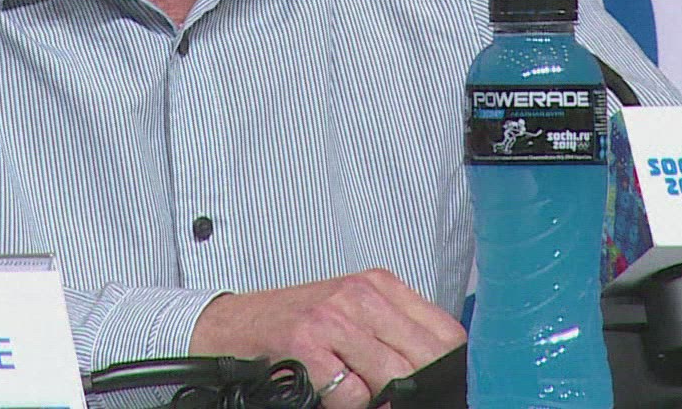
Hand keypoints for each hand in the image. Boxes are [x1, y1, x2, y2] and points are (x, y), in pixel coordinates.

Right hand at [188, 269, 465, 408]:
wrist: (233, 326)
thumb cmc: (298, 325)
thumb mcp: (354, 315)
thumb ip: (395, 334)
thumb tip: (439, 374)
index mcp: (379, 284)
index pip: (446, 333)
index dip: (448, 368)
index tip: (437, 385)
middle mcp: (359, 294)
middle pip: (425, 357)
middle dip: (416, 387)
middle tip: (395, 395)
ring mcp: (332, 317)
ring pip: (394, 376)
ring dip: (380, 396)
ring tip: (355, 389)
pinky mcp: (306, 343)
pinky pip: (353, 394)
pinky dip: (346, 404)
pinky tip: (327, 389)